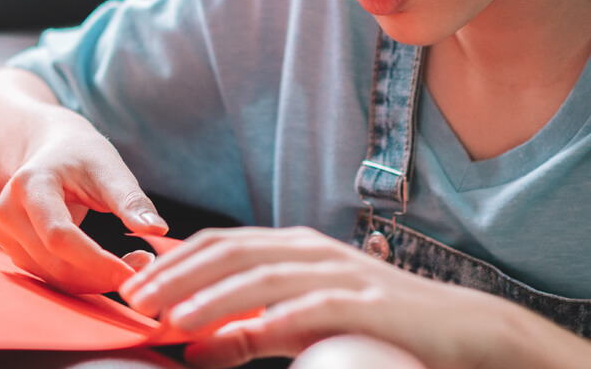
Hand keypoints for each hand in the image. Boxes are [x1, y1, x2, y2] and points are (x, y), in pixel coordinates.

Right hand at [0, 115, 167, 293]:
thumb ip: (131, 200)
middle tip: (144, 265)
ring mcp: (5, 234)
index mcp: (29, 185)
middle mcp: (8, 212)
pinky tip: (109, 264)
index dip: (96, 261)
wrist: (50, 148)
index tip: (135, 271)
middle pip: (56, 263)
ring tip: (133, 262)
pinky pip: (51, 277)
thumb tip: (158, 230)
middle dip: (102, 275)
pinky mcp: (14, 250)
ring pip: (54, 277)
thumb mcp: (109, 168)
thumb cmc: (81, 154)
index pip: (59, 236)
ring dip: (96, 280)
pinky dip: (83, 278)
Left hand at [118, 226, 553, 367]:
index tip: (133, 286)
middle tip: (136, 298)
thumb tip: (192, 349)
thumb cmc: (373, 322)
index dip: (172, 262)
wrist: (460, 329)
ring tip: (171, 317)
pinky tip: (245, 329)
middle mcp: (308, 251)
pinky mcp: (366, 302)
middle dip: (177, 274)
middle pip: (230, 252)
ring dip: (212, 295)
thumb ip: (247, 335)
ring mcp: (338, 272)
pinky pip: (312, 305)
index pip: (218, 245)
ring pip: (262, 275)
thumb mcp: (299, 327)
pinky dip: (274, 316)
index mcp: (290, 249)